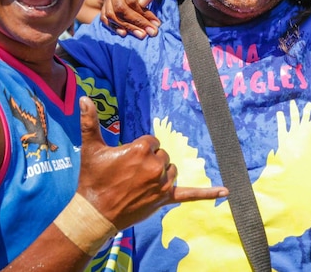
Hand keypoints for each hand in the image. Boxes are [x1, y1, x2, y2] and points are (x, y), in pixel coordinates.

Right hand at [75, 97, 226, 229]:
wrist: (94, 213)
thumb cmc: (92, 179)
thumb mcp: (91, 148)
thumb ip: (89, 121)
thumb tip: (84, 97)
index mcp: (141, 149)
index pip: (152, 141)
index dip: (139, 150)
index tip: (126, 161)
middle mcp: (155, 165)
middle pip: (162, 155)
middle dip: (149, 162)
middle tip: (130, 174)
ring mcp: (162, 184)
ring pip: (171, 170)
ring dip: (161, 174)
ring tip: (140, 183)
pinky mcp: (165, 199)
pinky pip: (191, 194)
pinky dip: (208, 193)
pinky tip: (226, 190)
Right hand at [100, 0, 165, 38]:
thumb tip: (143, 3)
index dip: (143, 14)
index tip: (156, 24)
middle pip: (120, 8)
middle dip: (136, 22)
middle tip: (151, 32)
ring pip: (111, 14)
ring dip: (126, 27)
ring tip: (141, 35)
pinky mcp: (105, 2)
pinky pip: (105, 17)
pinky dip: (113, 27)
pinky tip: (125, 33)